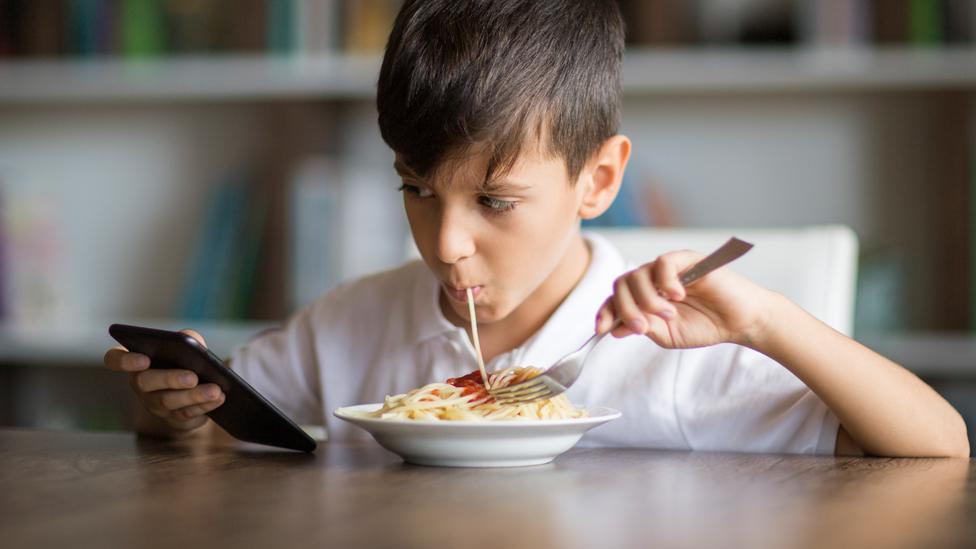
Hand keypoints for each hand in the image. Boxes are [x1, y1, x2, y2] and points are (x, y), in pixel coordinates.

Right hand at [104, 329, 224, 431]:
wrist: (196, 387)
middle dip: (170, 379)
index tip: (143, 358)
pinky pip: (186, 414)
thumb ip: (187, 338)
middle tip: (192, 377)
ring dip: (194, 395)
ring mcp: (154, 404)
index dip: (124, 360)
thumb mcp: (187, 346)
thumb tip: (192, 341)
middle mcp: (139, 384)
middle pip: (145, 382)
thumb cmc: (185, 360)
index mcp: (136, 361)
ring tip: (215, 390)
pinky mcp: (173, 418)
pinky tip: (219, 398)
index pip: (115, 359)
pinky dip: (205, 405)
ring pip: (168, 401)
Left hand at [594, 250, 771, 348]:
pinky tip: (677, 296)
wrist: (739, 321)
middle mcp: (653, 280)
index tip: (601, 328)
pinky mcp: (686, 259)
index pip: (616, 298)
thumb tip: (613, 328)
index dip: (605, 311)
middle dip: (625, 308)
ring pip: (638, 275)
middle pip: (621, 284)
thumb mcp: (667, 334)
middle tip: (641, 327)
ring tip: (669, 314)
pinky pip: (663, 263)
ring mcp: (668, 269)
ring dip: (648, 300)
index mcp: (645, 297)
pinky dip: (665, 282)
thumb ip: (641, 327)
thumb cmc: (705, 325)